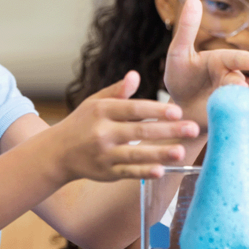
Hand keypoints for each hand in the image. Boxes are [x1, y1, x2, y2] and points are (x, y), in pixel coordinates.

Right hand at [50, 71, 199, 181]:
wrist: (56, 153)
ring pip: (136, 154)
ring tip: (182, 151)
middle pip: (139, 130)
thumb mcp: (95, 102)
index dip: (156, 110)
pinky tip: (162, 171)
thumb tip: (135, 75)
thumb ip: (117, 91)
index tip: (178, 111)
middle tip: (192, 128)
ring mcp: (104, 154)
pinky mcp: (106, 172)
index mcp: (102, 110)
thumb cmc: (82, 123)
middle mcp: (102, 132)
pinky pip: (129, 172)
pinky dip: (144, 172)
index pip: (133, 109)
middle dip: (168, 130)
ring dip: (160, 153)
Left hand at [164, 0, 248, 130]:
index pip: (235, 59)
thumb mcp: (178, 54)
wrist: (178, 110)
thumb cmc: (180, 77)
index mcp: (220, 61)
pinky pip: (247, 119)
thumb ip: (187, 30)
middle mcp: (231, 80)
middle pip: (243, 84)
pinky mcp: (233, 117)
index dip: (246, 60)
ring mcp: (234, 100)